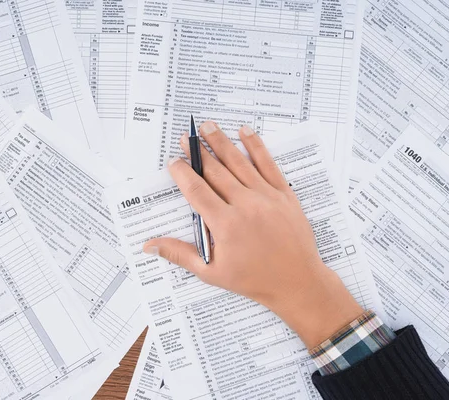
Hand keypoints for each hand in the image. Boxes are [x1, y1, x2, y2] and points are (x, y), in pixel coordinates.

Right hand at [143, 121, 362, 347]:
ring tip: (208, 126)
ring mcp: (266, 197)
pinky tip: (245, 132)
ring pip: (239, 162)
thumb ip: (180, 254)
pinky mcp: (284, 194)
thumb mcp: (212, 273)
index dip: (183, 173)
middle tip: (186, 137)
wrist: (297, 282)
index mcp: (225, 225)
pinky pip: (268, 164)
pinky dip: (256, 146)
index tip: (174, 162)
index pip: (196, 190)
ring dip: (221, 142)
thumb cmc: (254, 280)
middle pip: (215, 171)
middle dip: (198, 152)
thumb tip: (150, 246)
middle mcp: (245, 206)